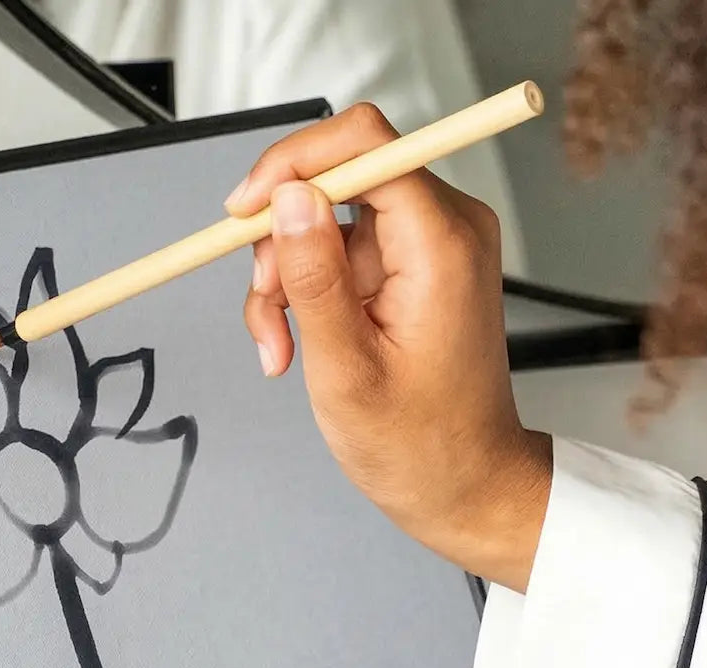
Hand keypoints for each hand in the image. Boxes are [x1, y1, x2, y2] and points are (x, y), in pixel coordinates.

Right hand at [227, 103, 551, 592]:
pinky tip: (298, 344)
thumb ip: (314, 277)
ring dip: (287, 279)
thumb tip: (287, 198)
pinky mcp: (412, 268)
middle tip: (265, 305)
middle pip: (337, 177)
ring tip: (280, 346)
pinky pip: (340, 253)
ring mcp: (429, 246)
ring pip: (327, 221)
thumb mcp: (345, 369)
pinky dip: (307, 294)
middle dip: (281, 238)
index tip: (243, 211)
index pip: (363, 144)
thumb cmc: (419, 446)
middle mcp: (445, 228)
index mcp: (441, 243)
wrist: (463, 484)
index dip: (292, 164)